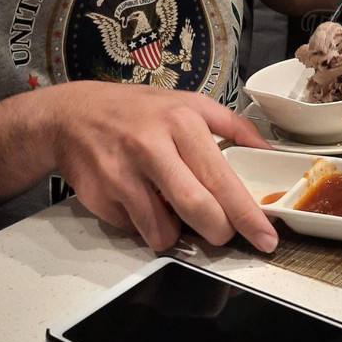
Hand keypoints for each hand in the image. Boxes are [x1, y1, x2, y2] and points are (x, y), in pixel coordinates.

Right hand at [42, 81, 277, 252]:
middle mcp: (152, 146)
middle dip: (218, 232)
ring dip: (177, 234)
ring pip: (164, 231)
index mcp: (182, 122)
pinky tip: (142, 202)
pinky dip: (147, 227)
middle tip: (222, 233)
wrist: (72, 115)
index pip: (221, 178)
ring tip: (172, 209)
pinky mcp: (102, 196)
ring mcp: (123, 173)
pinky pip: (137, 230)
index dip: (246, 214)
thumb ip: (234, 126)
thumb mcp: (189, 103)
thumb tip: (269, 153)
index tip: (265, 237)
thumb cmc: (140, 110)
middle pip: (197, 209)